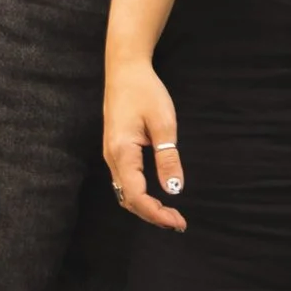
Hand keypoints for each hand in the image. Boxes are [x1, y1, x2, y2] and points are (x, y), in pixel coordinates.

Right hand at [105, 61, 186, 229]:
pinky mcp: (115, 150)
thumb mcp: (163, 123)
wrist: (125, 68)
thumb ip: (168, 158)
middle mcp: (112, 157)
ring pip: (124, 192)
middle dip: (152, 215)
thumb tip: (174, 190)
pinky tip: (155, 194)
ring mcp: (111, 154)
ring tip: (169, 213)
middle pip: (128, 199)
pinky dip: (139, 194)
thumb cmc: (145, 91)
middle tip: (178, 222)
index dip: (156, 214)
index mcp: (122, 152)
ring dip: (145, 206)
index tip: (179, 221)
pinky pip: (124, 181)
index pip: (136, 196)